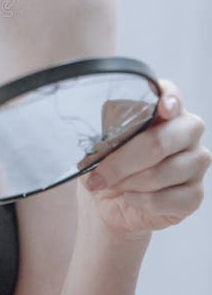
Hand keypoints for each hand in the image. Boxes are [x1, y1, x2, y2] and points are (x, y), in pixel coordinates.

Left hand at [77, 79, 210, 239]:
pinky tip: (130, 197)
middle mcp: (187, 130)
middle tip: (99, 174)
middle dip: (123, 161)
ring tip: (112, 185)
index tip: (163, 108)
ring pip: (162, 173)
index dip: (169, 98)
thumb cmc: (107, 163)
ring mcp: (196, 162)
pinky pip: (168, 199)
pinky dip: (142, 201)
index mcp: (163, 108)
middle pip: (160, 141)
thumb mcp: (100, 140)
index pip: (170, 93)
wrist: (108, 201)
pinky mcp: (195, 194)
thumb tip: (115, 124)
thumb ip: (111, 127)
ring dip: (129, 183)